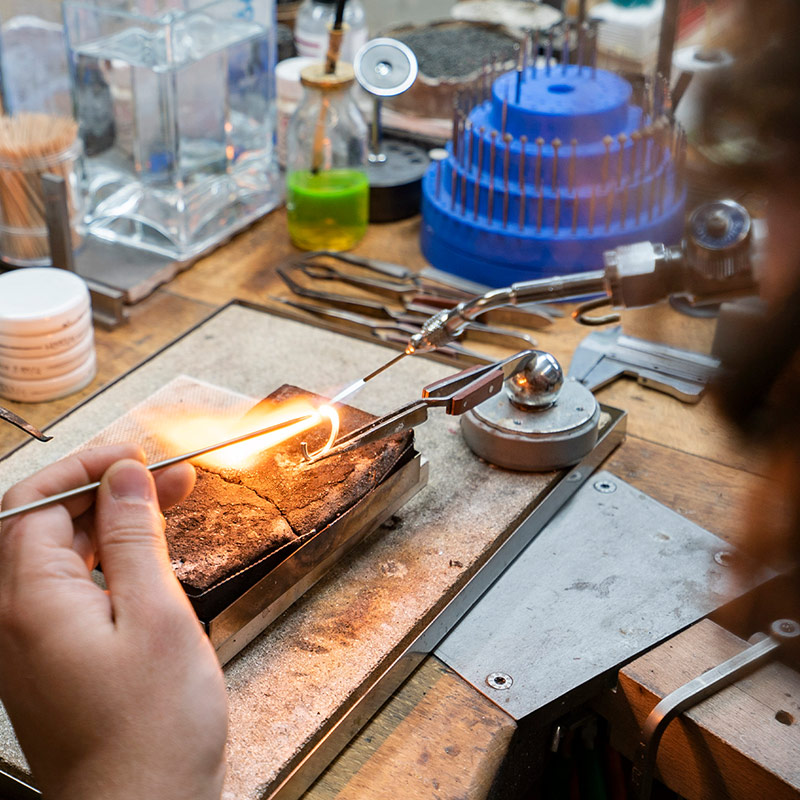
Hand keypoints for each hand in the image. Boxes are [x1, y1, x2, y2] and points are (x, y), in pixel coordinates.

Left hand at [0, 445, 226, 799]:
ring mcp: (30, 642)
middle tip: (167, 478)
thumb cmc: (152, 728)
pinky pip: (70, 589)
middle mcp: (15, 619)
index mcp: (29, 601)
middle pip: (45, 524)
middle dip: (106, 490)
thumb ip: (133, 537)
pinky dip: (108, 561)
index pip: (35, 501)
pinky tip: (146, 556)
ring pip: (60, 555)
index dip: (87, 467)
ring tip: (167, 504)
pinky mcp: (52, 660)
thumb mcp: (156, 615)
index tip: (138, 456)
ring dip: (110, 523)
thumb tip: (123, 477)